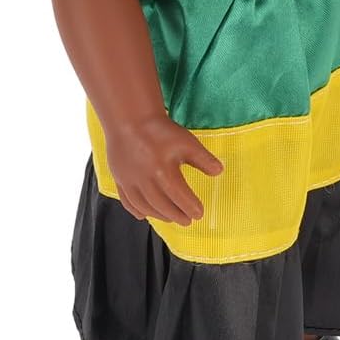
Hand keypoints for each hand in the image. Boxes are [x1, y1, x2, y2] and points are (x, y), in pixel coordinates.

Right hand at [105, 113, 223, 226]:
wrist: (130, 118)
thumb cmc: (160, 130)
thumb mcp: (187, 142)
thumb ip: (203, 159)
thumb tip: (219, 172)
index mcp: (164, 173)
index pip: (181, 198)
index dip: (191, 208)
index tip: (199, 213)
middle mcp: (146, 182)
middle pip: (163, 206)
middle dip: (177, 216)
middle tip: (187, 221)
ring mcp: (130, 182)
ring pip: (145, 207)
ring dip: (159, 216)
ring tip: (170, 218)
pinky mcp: (120, 179)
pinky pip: (127, 201)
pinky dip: (136, 210)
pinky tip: (144, 215)